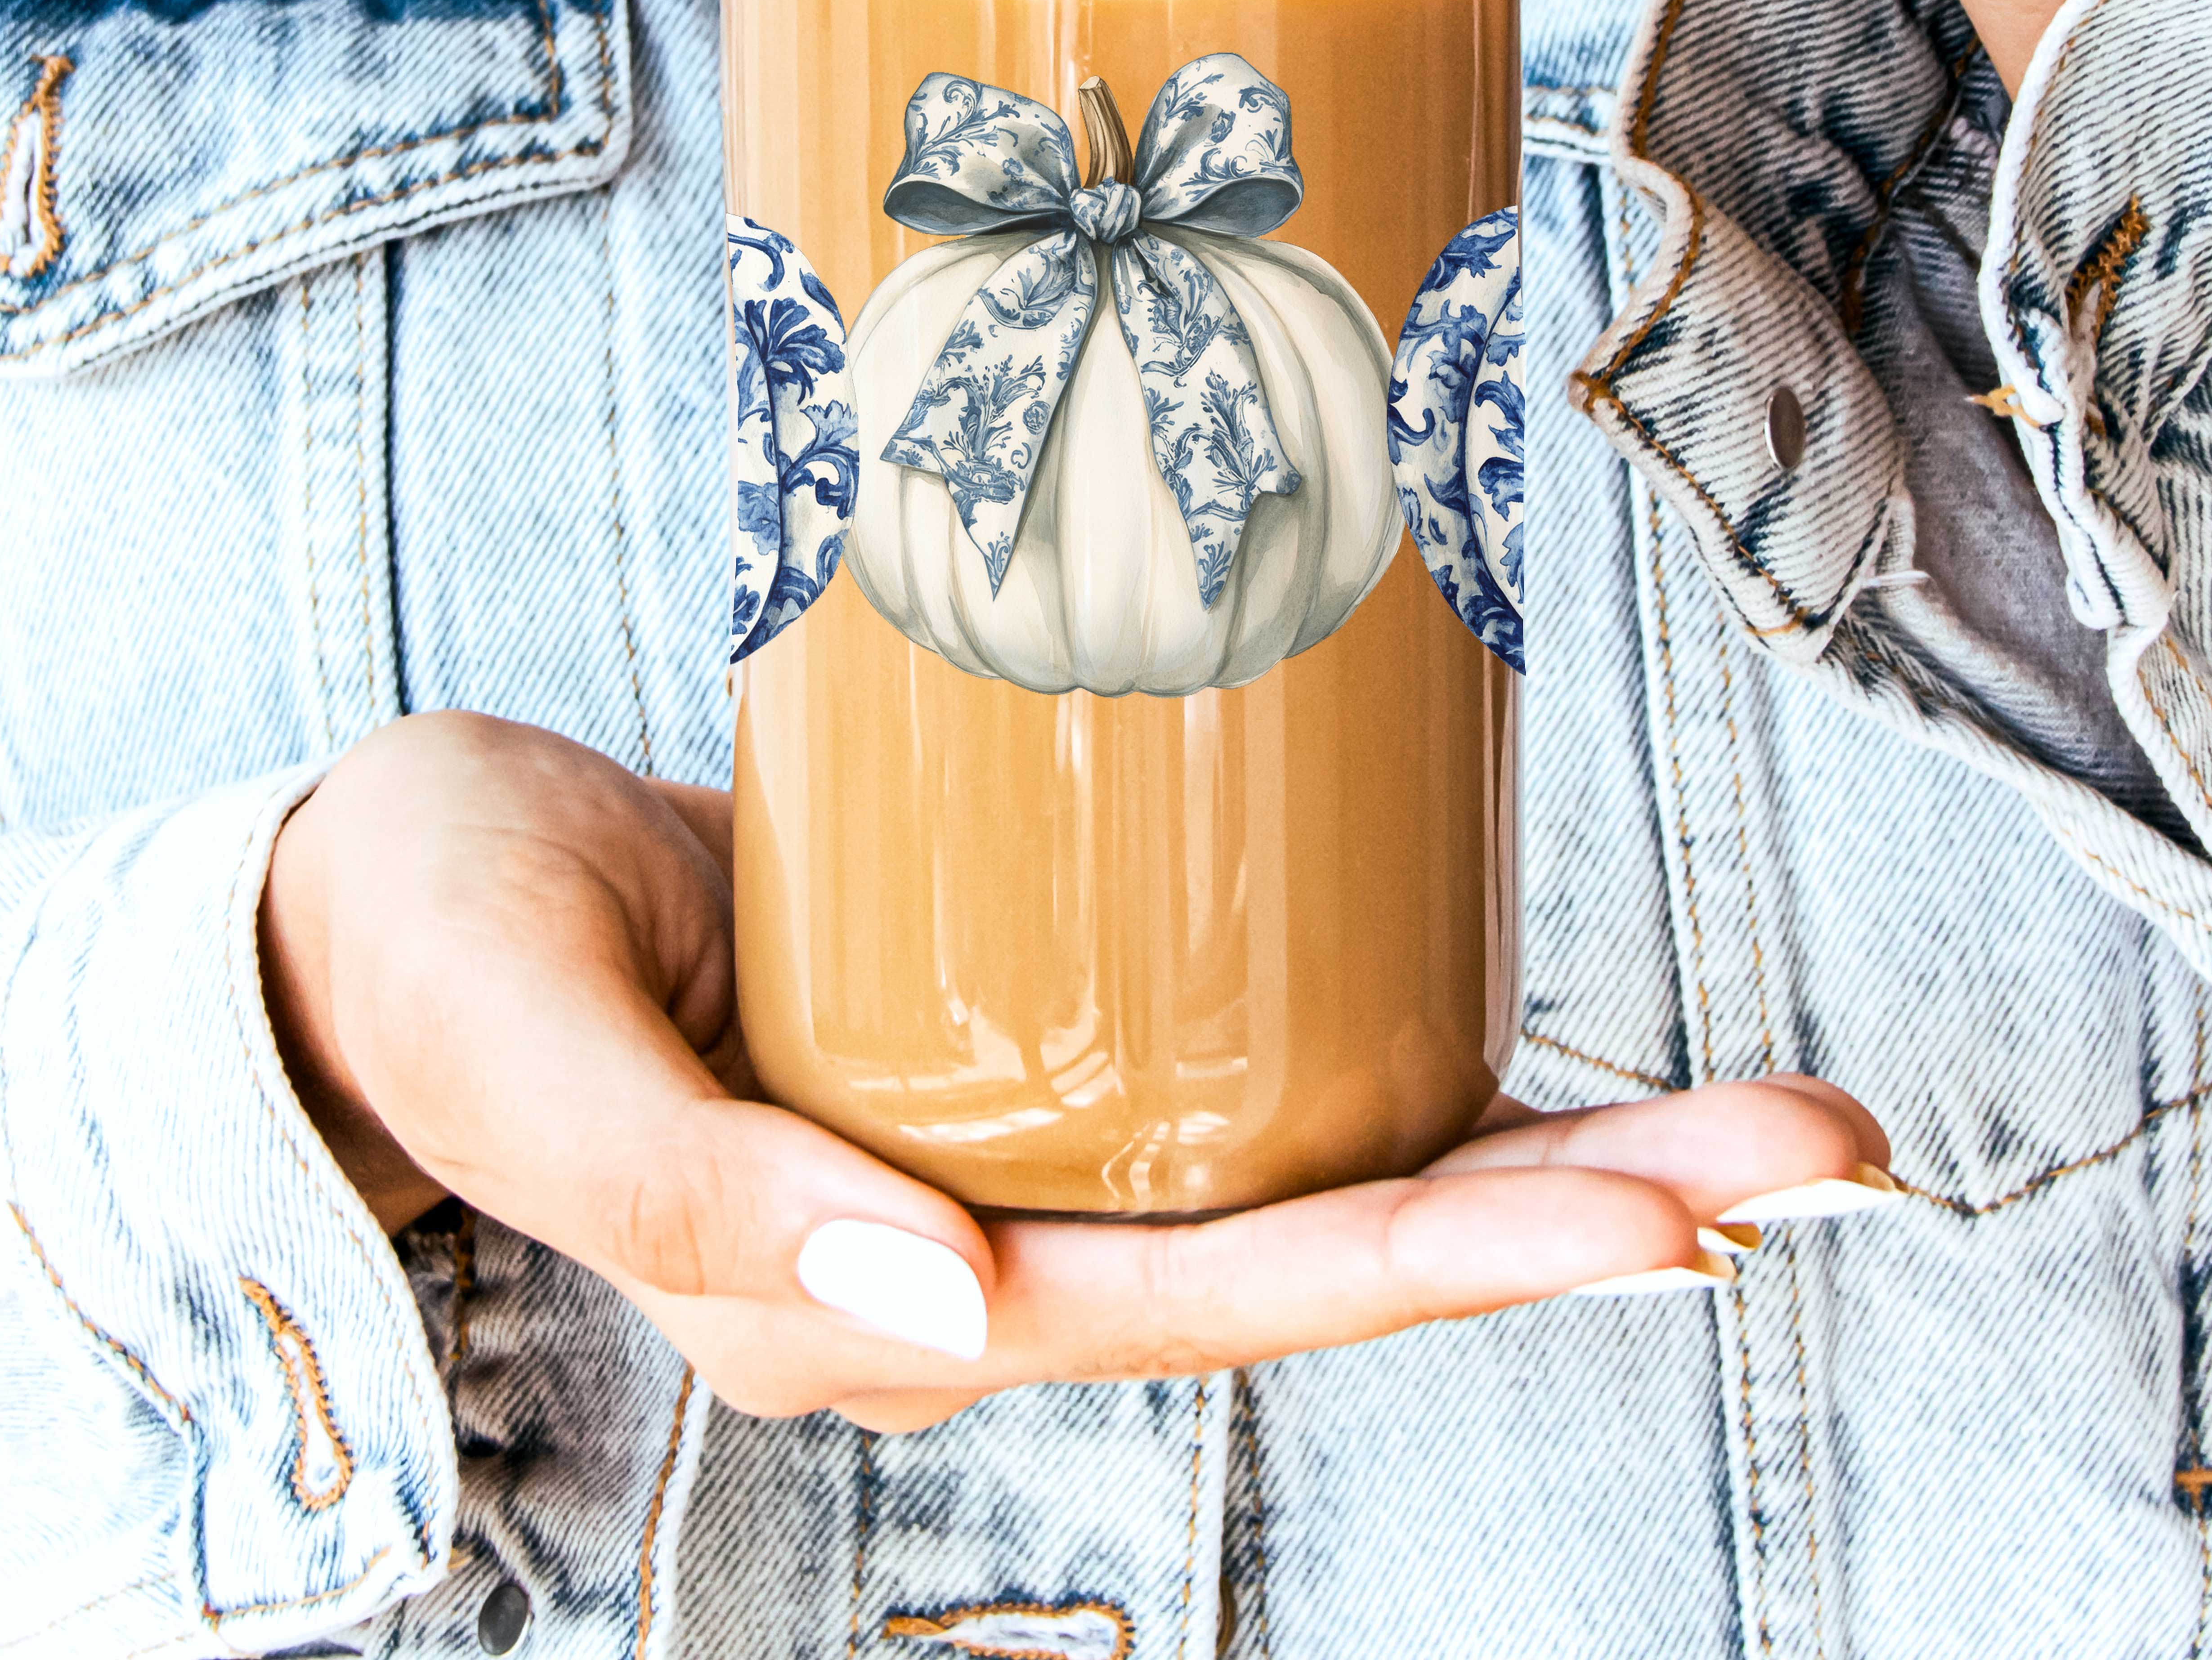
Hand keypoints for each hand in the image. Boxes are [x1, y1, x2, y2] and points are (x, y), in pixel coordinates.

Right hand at [261, 713, 1893, 1430]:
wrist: (392, 893)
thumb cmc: (434, 951)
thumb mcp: (526, 1046)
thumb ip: (697, 1196)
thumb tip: (938, 1318)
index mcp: (872, 1293)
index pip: (1214, 1299)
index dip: (1441, 1262)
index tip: (1664, 1221)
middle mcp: (976, 1248)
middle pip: (1325, 1250)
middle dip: (1577, 1211)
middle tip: (1819, 1146)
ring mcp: (1016, 1155)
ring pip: (1320, 1174)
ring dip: (1548, 1148)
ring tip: (1766, 1115)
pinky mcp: (1026, 1046)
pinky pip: (1247, 1083)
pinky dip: (1413, 1065)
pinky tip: (1553, 1037)